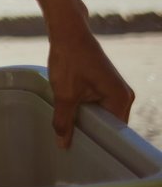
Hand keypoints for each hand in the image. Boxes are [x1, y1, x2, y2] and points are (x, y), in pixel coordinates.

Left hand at [46, 20, 133, 147]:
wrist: (68, 31)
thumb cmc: (69, 59)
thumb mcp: (64, 93)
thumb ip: (64, 120)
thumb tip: (63, 144)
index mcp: (121, 100)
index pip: (116, 133)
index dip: (100, 143)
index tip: (87, 155)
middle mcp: (124, 96)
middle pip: (109, 125)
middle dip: (92, 132)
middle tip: (73, 146)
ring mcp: (116, 89)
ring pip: (102, 115)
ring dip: (86, 120)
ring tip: (70, 132)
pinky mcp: (106, 84)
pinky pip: (98, 105)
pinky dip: (85, 110)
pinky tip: (71, 115)